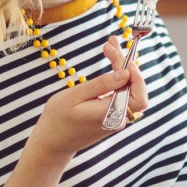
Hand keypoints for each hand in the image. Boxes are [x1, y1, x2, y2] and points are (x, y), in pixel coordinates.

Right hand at [31, 37, 148, 158]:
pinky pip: (121, 93)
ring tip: (109, 47)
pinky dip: (118, 77)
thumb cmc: (58, 120)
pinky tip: (111, 62)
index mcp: (110, 114)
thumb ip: (102, 84)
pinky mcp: (112, 116)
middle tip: (110, 43)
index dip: (132, 70)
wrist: (51, 144)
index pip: (135, 91)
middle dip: (125, 62)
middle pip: (135, 88)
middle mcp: (118, 118)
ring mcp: (117, 118)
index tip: (117, 52)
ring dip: (122, 67)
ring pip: (129, 89)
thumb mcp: (75, 97)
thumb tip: (126, 73)